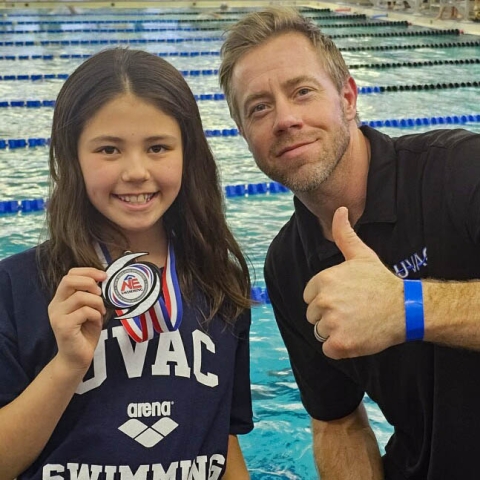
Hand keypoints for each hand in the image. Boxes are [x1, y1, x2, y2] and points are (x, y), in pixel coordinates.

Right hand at [48, 268, 106, 372]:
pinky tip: (97, 321)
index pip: (70, 274)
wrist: (76, 359)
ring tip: (101, 311)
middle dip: (90, 282)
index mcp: (61, 299)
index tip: (104, 276)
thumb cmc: (85, 333)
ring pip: (80, 296)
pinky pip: (84, 311)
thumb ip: (91, 296)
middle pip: (69, 280)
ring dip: (96, 302)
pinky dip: (95, 314)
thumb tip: (104, 280)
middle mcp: (55, 305)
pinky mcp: (63, 326)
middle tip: (100, 293)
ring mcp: (57, 316)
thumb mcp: (90, 310)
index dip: (88, 271)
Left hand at [304, 207, 404, 358]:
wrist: (406, 309)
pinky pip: (328, 349)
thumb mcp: (361, 255)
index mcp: (322, 280)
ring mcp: (331, 323)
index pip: (309, 297)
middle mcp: (323, 301)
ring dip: (335, 332)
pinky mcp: (339, 344)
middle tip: (353, 311)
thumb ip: (344, 234)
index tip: (346, 298)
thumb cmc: (381, 282)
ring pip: (320, 332)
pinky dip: (341, 348)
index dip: (326, 300)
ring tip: (356, 323)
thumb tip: (340, 210)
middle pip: (313, 316)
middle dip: (330, 316)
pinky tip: (357, 336)